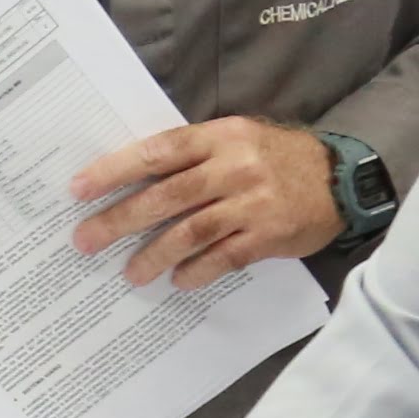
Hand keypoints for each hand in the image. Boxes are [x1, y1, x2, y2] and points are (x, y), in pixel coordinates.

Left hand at [70, 118, 340, 289]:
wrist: (340, 177)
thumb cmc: (274, 157)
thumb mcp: (235, 138)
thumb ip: (191, 154)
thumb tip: (132, 177)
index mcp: (219, 137)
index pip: (157, 152)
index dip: (115, 170)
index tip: (78, 189)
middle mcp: (233, 166)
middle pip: (167, 195)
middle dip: (120, 220)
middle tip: (86, 241)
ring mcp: (253, 202)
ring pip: (191, 231)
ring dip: (154, 254)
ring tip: (130, 274)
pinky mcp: (269, 234)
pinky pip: (224, 257)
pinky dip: (198, 271)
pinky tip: (178, 281)